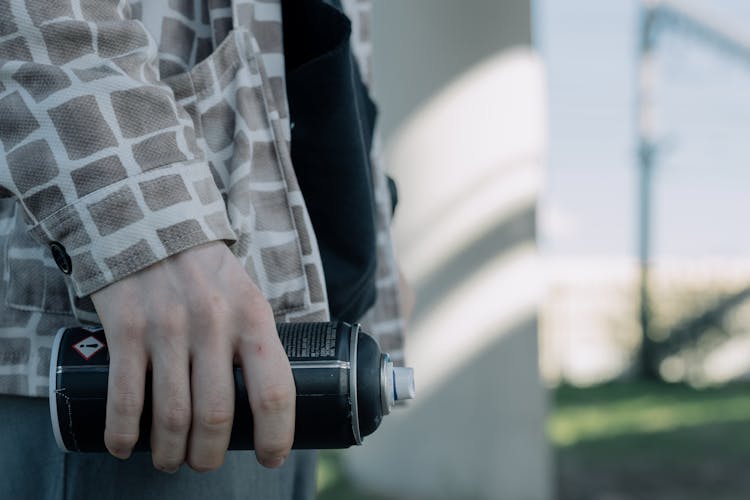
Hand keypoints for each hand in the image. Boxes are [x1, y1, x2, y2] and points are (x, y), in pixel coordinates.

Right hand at [90, 241, 294, 471]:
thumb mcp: (246, 296)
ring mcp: (167, 327)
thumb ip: (255, 340)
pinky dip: (122, 434)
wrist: (151, 224)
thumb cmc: (207, 272)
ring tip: (170, 462)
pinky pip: (124, 397)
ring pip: (171, 416)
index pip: (274, 391)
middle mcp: (213, 324)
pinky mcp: (125, 329)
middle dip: (210, 455)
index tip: (271, 458)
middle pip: (216, 416)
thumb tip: (267, 403)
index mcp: (253, 317)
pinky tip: (125, 448)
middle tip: (204, 464)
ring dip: (170, 453)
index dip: (276, 436)